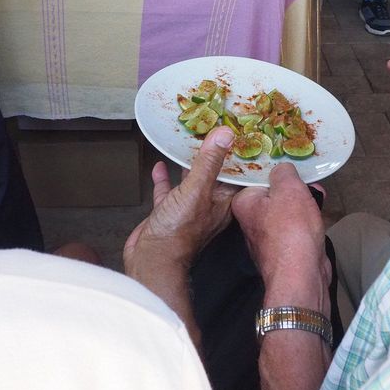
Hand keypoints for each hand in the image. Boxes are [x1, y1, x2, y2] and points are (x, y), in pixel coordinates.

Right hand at [124, 126, 237, 273]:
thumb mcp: (196, 190)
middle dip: (211, 154)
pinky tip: (160, 165)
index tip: (237, 132)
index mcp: (223, 201)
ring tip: (187, 143)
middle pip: (213, 174)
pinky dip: (165, 178)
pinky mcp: (168, 213)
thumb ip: (209, 162)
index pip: (236, 173)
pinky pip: (169, 191)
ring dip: (188, 164)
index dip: (237, 153)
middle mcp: (209, 205)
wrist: (151, 258)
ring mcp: (188, 209)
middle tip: (210, 130)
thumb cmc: (179, 232)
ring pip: (191, 181)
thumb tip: (225, 134)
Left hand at [232, 164, 328, 312]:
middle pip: (275, 192)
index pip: (258, 177)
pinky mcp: (284, 247)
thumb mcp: (289, 188)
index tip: (293, 166)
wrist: (302, 276)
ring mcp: (268, 235)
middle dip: (296, 188)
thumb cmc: (291, 231)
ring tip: (318, 197)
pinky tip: (318, 216)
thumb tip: (284, 169)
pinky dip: (308, 220)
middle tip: (311, 183)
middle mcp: (251, 219)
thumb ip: (284, 172)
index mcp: (244, 202)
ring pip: (288, 209)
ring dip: (305, 202)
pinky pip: (296, 225)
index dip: (279, 170)